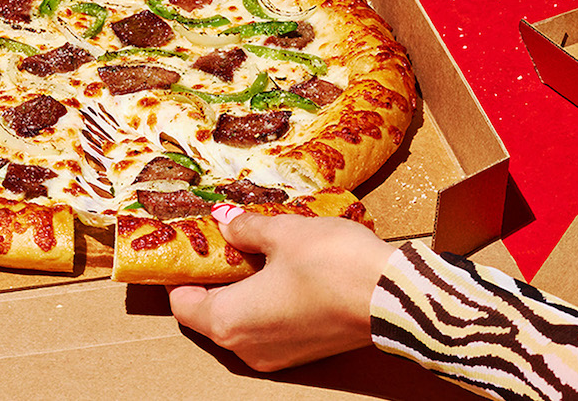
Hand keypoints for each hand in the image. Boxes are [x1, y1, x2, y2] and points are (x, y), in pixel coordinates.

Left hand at [168, 207, 394, 371]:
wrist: (395, 298)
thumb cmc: (333, 265)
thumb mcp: (283, 232)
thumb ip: (246, 228)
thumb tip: (224, 221)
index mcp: (228, 321)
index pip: (182, 302)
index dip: (184, 272)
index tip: (193, 245)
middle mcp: (246, 347)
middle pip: (210, 313)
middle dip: (216, 276)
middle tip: (227, 239)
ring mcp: (276, 355)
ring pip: (241, 321)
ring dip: (243, 288)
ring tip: (260, 249)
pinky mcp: (302, 352)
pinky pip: (268, 326)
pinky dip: (267, 301)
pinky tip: (285, 269)